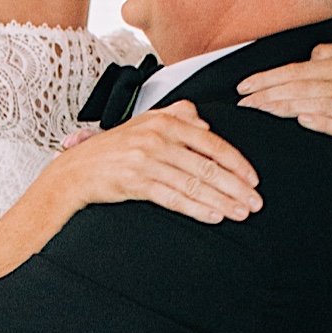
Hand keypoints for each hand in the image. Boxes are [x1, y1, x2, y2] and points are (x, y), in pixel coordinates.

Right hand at [60, 101, 260, 223]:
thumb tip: (204, 124)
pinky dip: (197, 208)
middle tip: (255, 202)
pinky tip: (214, 216)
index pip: (211, 142)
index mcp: (165, 121)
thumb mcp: (145, 122)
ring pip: (194, 184)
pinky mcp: (136, 182)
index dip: (236, 162)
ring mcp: (147, 160)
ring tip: (240, 212)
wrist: (76, 169)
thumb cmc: (112, 149)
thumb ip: (177, 116)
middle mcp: (158, 138)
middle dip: (236, 187)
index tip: (253, 179)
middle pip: (207, 166)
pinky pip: (174, 198)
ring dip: (222, 201)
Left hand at [238, 42, 331, 150]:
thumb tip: (307, 54)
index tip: (242, 87)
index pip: (294, 70)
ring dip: (282, 107)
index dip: (266, 78)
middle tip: (241, 104)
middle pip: (297, 86)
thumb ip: (328, 55)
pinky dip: (319, 120)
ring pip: (311, 103)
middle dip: (266, 94)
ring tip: (257, 112)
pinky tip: (301, 121)